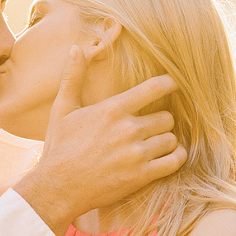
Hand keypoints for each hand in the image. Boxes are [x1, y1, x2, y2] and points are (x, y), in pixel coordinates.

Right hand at [15, 45, 186, 235]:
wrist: (57, 187)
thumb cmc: (59, 147)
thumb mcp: (63, 109)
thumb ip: (73, 77)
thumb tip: (76, 48)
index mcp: (113, 109)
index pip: (154, 88)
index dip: (169, 83)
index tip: (174, 84)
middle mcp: (128, 129)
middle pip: (166, 117)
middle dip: (162, 121)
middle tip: (153, 127)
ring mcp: (137, 153)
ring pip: (171, 139)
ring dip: (167, 141)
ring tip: (157, 144)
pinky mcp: (142, 175)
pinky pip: (174, 161)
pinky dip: (177, 157)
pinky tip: (171, 156)